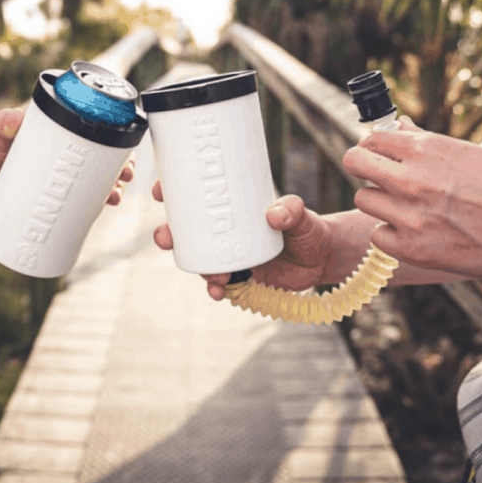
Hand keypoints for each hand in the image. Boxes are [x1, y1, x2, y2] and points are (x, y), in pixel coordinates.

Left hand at [0, 108, 134, 204]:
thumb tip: (11, 121)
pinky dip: (95, 202)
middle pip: (105, 156)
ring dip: (112, 187)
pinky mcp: (54, 190)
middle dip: (121, 168)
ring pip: (97, 178)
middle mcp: (68, 148)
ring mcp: (62, 171)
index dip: (119, 141)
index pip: (100, 130)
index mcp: (63, 126)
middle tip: (122, 178)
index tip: (126, 154)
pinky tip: (102, 209)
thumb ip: (3, 121)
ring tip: (113, 197)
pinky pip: (80, 196)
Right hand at [151, 181, 337, 300]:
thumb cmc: (307, 227)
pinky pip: (217, 284)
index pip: (193, 196)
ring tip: (213, 274)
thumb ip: (291, 210)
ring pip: (198, 260)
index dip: (171, 192)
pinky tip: (217, 291)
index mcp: (231, 208)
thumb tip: (273, 214)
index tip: (160, 191)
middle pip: (184, 231)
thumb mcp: (300, 214)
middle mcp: (224, 231)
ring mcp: (228, 255)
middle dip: (168, 234)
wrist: (321, 259)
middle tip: (166, 237)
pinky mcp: (238, 278)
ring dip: (195, 267)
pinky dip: (214, 289)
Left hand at [341, 116, 481, 278]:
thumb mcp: (467, 153)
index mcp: (427, 149)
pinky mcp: (413, 249)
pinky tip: (417, 233)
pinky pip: (378, 236)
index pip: (371, 139)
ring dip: (380, 203)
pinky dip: (392, 235)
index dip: (374, 147)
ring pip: (363, 200)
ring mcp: (410, 216)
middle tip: (380, 178)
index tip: (381, 156)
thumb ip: (424, 142)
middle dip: (364, 167)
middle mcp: (413, 179)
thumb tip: (397, 126)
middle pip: (354, 163)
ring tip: (408, 208)